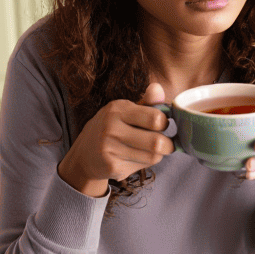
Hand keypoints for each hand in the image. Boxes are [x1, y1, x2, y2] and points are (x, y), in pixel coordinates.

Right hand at [57, 83, 173, 197]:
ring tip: (150, 150)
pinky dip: (144, 163)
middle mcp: (111, 127)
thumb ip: (146, 102)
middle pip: (156, 142)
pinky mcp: (112, 166)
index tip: (162, 125)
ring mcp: (110, 148)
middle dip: (168, 145)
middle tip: (166, 144)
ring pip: (152, 156)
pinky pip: (142, 166)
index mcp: (117, 109)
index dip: (165, 123)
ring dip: (157, 155)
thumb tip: (158, 87)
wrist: (86, 153)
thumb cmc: (113, 128)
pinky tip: (135, 158)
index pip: (155, 118)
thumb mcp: (126, 111)